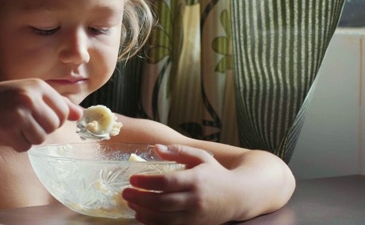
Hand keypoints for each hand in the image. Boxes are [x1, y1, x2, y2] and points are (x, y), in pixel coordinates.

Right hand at [0, 78, 83, 151]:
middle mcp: (28, 98)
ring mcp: (18, 114)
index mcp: (37, 86)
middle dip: (43, 129)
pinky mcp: (8, 129)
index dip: (56, 120)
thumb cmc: (7, 101)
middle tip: (27, 122)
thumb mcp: (32, 94)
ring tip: (17, 126)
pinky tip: (8, 132)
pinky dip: (18, 144)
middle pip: (54, 126)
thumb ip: (56, 103)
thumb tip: (80, 115)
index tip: (43, 118)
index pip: (63, 112)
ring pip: (40, 139)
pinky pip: (25, 147)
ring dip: (30, 138)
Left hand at [122, 144, 237, 224]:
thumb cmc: (216, 173)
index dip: (147, 182)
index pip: (166, 182)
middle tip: (125, 193)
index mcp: (195, 179)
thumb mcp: (201, 157)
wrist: (239, 196)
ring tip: (131, 204)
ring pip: (164, 218)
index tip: (132, 179)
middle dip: (140, 198)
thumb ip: (178, 151)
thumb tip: (156, 147)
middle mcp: (195, 199)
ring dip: (144, 212)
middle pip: (162, 202)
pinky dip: (153, 223)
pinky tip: (142, 216)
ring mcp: (195, 215)